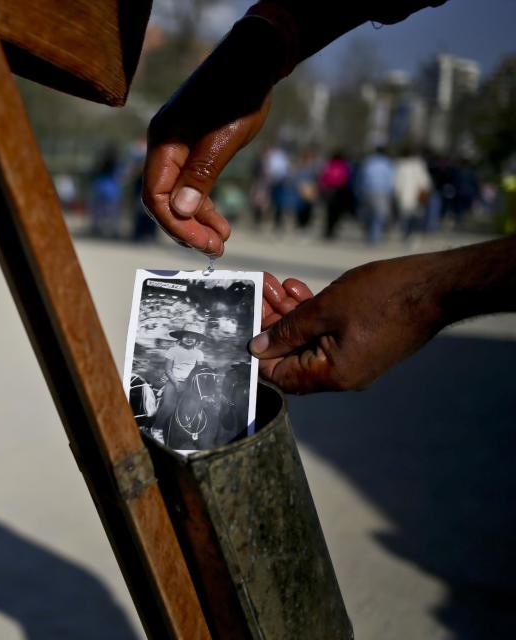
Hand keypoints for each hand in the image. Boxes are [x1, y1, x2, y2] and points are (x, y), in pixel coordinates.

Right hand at [143, 92, 269, 256]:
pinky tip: (219, 221)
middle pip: (163, 199)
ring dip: (196, 220)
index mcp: (163, 141)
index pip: (155, 196)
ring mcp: (176, 146)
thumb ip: (201, 173)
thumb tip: (182, 210)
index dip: (176, 224)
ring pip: (178, 194)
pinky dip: (203, 204)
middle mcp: (163, 146)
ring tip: (219, 241)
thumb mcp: (224, 137)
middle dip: (186, 228)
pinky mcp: (192, 147)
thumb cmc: (239, 91)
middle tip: (214, 249)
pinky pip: (190, 183)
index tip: (201, 243)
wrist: (254, 57)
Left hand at [251, 256, 445, 392]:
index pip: (279, 375)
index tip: (245, 322)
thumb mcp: (325, 309)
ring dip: (290, 314)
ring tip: (277, 285)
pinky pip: (328, 334)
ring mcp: (354, 360)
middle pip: (291, 356)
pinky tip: (299, 289)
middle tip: (260, 293)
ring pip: (308, 341)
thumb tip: (257, 348)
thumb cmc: (383, 296)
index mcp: (332, 375)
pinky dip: (313, 314)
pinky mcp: (364, 344)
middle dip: (272, 324)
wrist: (438, 286)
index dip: (258, 350)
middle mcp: (342, 375)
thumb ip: (287, 330)